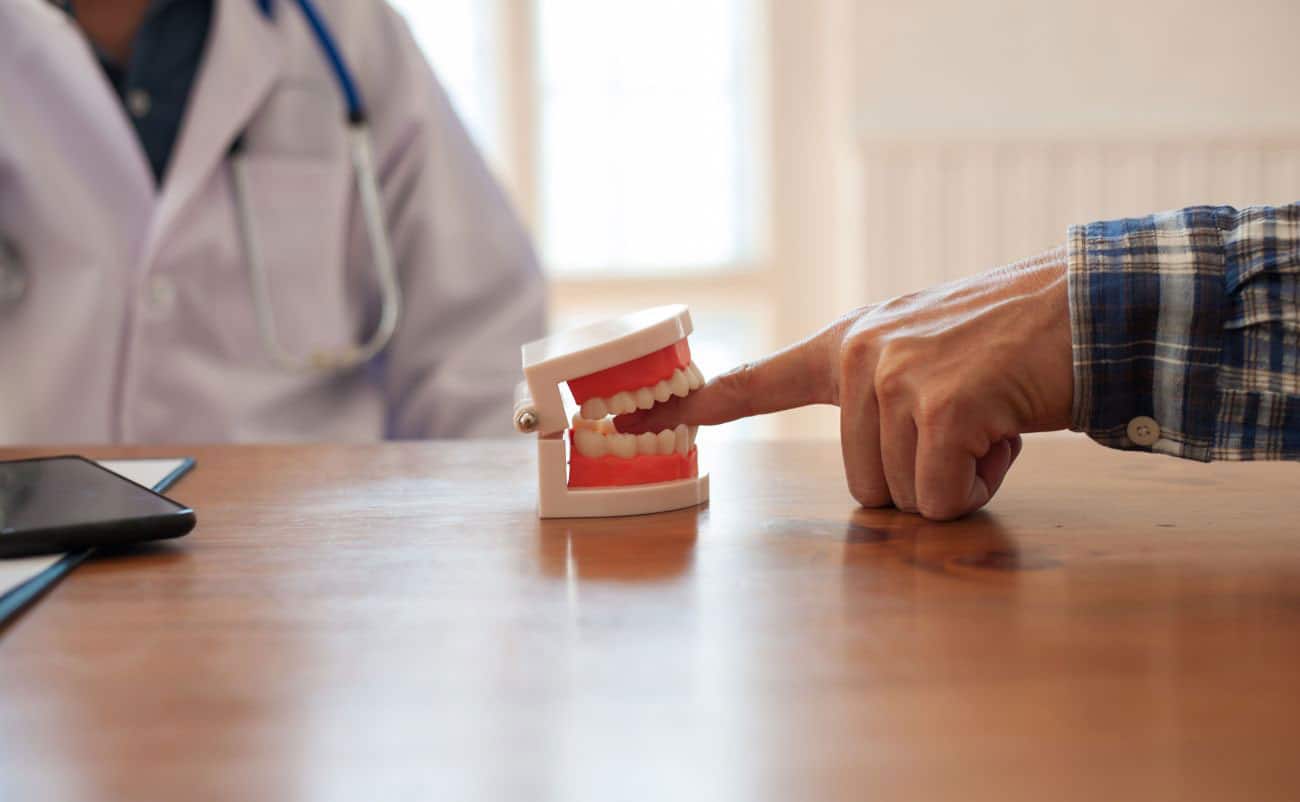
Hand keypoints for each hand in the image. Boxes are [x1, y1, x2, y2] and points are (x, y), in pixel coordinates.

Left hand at [617, 247, 1074, 519]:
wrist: (1090, 307)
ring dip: (957, 478)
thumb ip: (880, 399)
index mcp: (847, 346)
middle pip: (861, 485)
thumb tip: (880, 486)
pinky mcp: (937, 406)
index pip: (755, 381)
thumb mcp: (928, 355)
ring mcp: (893, 378)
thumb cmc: (1013, 342)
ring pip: (902, 496)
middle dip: (922, 475)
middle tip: (970, 420)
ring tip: (991, 416)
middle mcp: (857, 356)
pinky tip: (1006, 431)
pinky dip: (981, 484)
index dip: (695, 408)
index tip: (630, 418)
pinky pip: (941, 496)